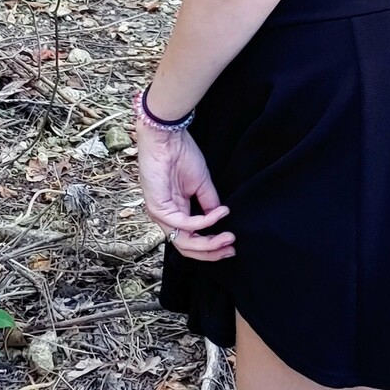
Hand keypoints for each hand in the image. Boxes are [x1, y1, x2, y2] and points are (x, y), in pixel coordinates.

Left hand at [136, 121, 234, 261]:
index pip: (191, 239)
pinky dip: (204, 222)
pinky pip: (184, 224)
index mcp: (175, 211)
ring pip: (184, 242)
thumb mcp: (201, 184)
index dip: (211, 246)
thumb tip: (221, 219)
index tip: (231, 244)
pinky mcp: (158, 208)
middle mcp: (166, 217)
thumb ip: (209, 204)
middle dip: (211, 252)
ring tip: (229, 237)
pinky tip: (219, 214)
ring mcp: (160, 214)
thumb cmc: (181, 154)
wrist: (167, 137)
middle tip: (231, 248)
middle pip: (187, 247)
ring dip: (209, 242)